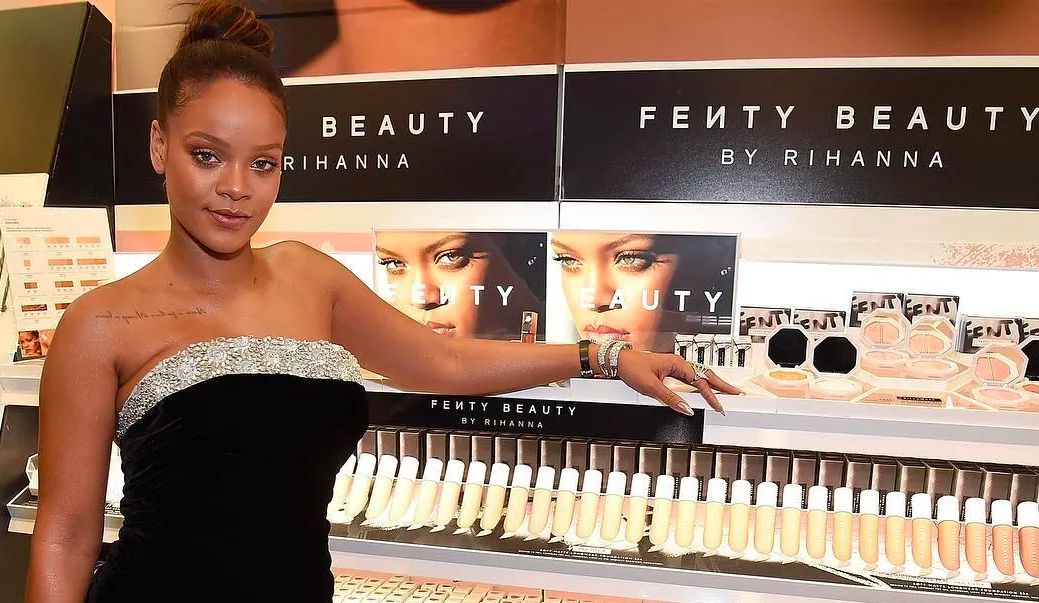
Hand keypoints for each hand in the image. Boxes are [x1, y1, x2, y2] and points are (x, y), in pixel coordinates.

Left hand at [616, 350, 741, 415]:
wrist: (618, 360)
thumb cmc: (632, 368)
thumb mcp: (652, 387)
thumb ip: (671, 399)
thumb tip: (687, 409)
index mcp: (677, 364)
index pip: (700, 382)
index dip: (711, 396)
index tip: (720, 406)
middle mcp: (679, 363)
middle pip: (706, 375)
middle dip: (722, 385)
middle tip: (737, 393)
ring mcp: (675, 366)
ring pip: (699, 376)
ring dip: (713, 384)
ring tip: (726, 392)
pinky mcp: (670, 370)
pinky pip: (690, 377)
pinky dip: (701, 383)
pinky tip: (705, 389)